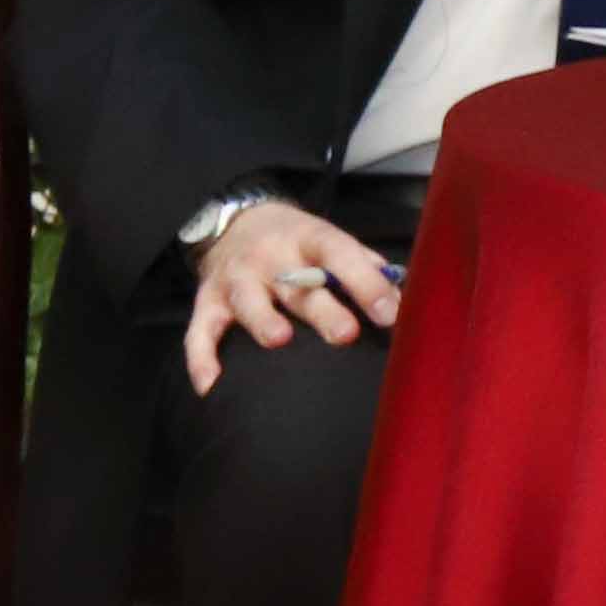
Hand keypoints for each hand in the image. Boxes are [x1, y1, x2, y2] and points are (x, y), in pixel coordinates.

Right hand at [184, 201, 404, 394]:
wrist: (234, 219)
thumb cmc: (298, 243)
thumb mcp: (331, 241)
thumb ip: (366, 268)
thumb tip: (405, 303)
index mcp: (308, 239)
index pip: (339, 253)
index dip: (365, 283)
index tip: (389, 313)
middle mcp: (270, 256)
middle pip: (296, 283)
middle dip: (320, 309)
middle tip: (345, 334)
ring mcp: (236, 279)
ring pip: (247, 300)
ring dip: (262, 319)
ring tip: (279, 340)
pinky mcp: (208, 300)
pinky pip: (200, 330)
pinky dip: (202, 357)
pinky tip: (211, 386)